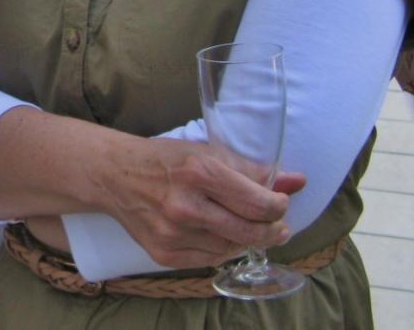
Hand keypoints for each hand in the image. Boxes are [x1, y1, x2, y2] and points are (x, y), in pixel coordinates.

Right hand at [99, 137, 304, 270]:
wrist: (115, 175)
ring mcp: (173, 234)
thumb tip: (299, 181)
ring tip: (245, 226)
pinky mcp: (164, 254)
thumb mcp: (206, 153)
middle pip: (251, 232)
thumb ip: (252, 170)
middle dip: (272, 229)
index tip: (280, 202)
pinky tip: (220, 234)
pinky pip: (210, 259)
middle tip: (276, 224)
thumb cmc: (164, 160)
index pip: (259, 203)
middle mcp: (186, 206)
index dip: (279, 205)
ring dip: (246, 239)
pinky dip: (222, 249)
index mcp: (199, 172)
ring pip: (233, 248)